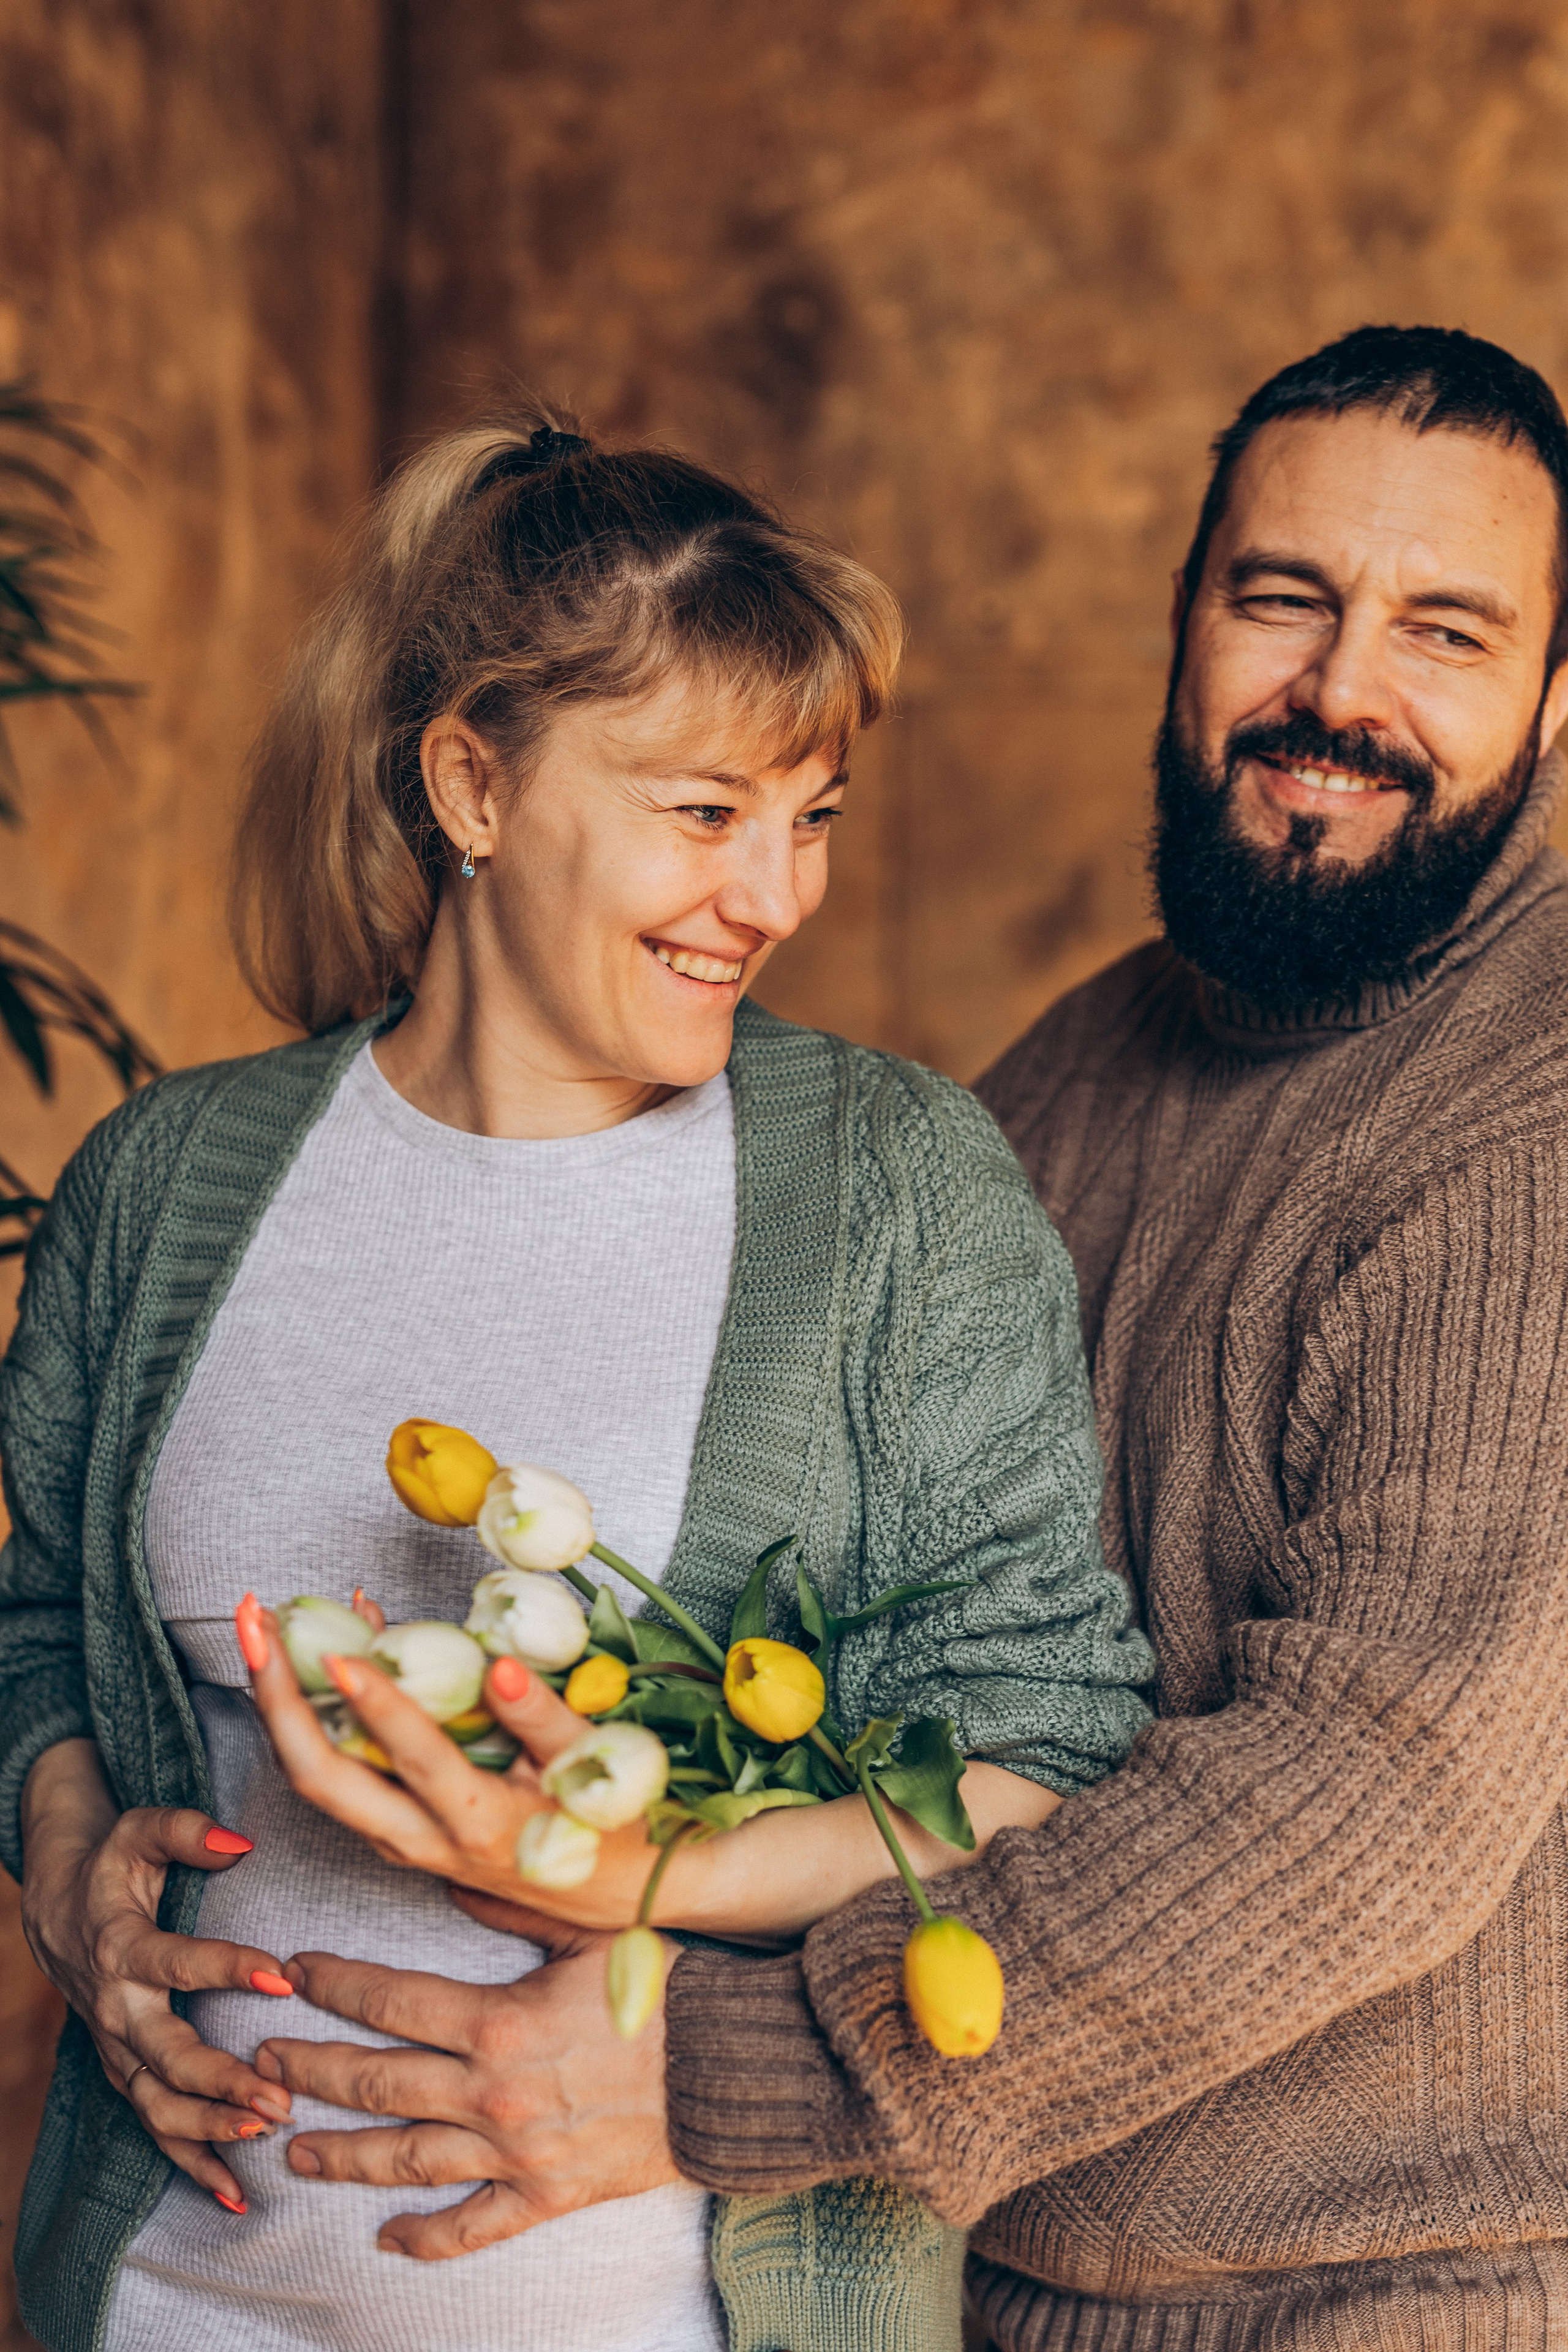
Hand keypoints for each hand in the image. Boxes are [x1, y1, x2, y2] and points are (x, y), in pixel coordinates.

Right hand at [20, 1737, 296, 2209]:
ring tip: (266, 2135)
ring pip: (158, 2105)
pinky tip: (236, 2195)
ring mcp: (118, 2049)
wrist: (60, 1909)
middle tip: (280, 2095)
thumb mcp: (141, 1831)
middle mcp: (116, 2007)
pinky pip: (156, 2128)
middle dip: (222, 2081)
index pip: (175, 1961)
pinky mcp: (126, 2073)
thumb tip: (241, 1842)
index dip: (226, 1967)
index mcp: (121, 1947)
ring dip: (210, 2127)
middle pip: (165, 2056)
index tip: (281, 1977)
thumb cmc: (114, 1865)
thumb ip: (188, 1832)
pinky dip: (192, 2164)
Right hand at [243, 1598, 1063, 1941]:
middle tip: (261, 1623)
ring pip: (429, 1775)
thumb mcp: (491, 1800)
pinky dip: (525, 1712)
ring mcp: (516, 1829)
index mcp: (425, 1836)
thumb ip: (439, 1752)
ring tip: (353, 1648)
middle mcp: (452, 1840)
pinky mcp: (584, 1803)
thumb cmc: (583, 1843)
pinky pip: (549, 1754)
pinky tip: (500, 1665)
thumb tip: (384, 1670)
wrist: (685, 1892)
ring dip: (387, 1710)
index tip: (257, 1633)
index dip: (279, 1707)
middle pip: (338, 1780)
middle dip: (290, 1701)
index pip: (322, 1776)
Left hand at [243, 1601, 686, 1927]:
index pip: (412, 1759)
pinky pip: (344, 1771)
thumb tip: (499, 1668)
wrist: (620, 1898)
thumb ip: (545, 1722)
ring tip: (267, 1627)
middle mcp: (423, 1839)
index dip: (377, 1703)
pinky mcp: (402, 1829)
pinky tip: (337, 1650)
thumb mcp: (595, 1775)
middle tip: (254, 1620)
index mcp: (477, 1825)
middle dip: (275, 1697)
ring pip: (317, 1778)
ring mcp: (403, 1839)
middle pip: (321, 1778)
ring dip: (282, 1702)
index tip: (343, 1649)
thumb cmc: (613, 1829)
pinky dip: (322, 1712)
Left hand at [256, 1906, 679, 2259]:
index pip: (390, 1999)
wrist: (735, 2066)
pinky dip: (425, 2238)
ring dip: (341, 2156)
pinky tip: (385, 2238)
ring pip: (404, 2158)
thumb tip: (455, 1872)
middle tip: (260, 2062)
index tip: (295, 1970)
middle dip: (310, 2071)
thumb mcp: (588, 1929)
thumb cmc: (667, 1986)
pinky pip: (472, 2227)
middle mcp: (492, 2092)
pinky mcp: (544, 2194)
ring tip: (293, 2150)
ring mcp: (514, 2152)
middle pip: (376, 2082)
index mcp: (498, 2020)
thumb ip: (514, 1905)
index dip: (335, 1983)